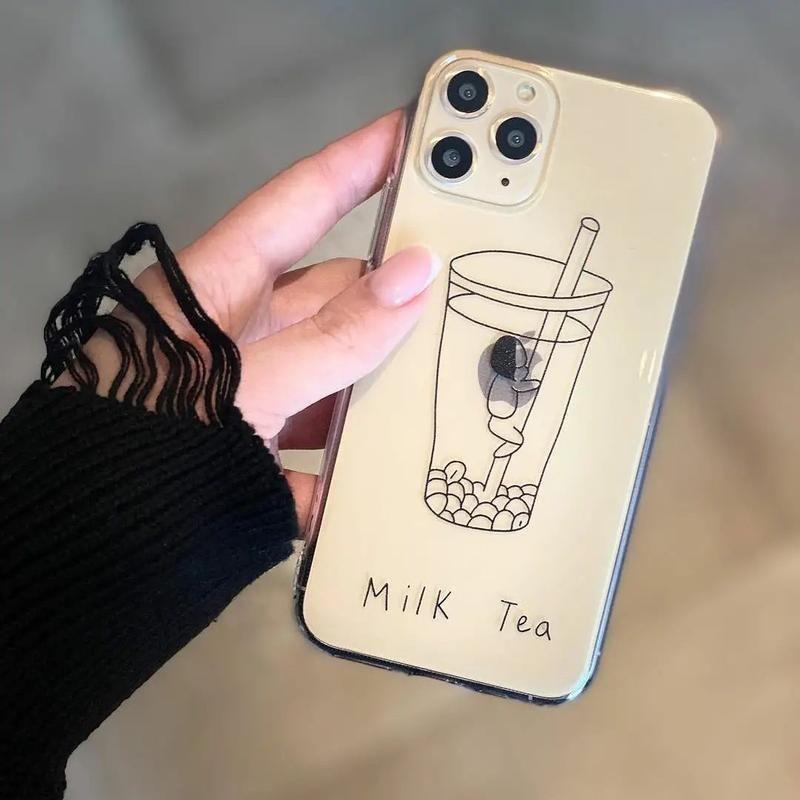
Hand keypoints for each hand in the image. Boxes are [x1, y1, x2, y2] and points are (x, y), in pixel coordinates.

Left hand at [92, 112, 439, 529]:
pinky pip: (319, 450)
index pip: (300, 203)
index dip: (356, 162)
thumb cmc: (145, 436)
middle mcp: (240, 332)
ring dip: (379, 388)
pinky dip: (347, 469)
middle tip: (464, 286)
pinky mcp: (259, 453)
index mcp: (221, 286)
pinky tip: (385, 480)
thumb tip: (416, 275)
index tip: (410, 132)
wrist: (92, 540)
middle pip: (334, 298)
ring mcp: (252, 394)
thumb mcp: (245, 379)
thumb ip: (333, 335)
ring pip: (337, 375)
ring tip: (447, 385)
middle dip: (394, 295)